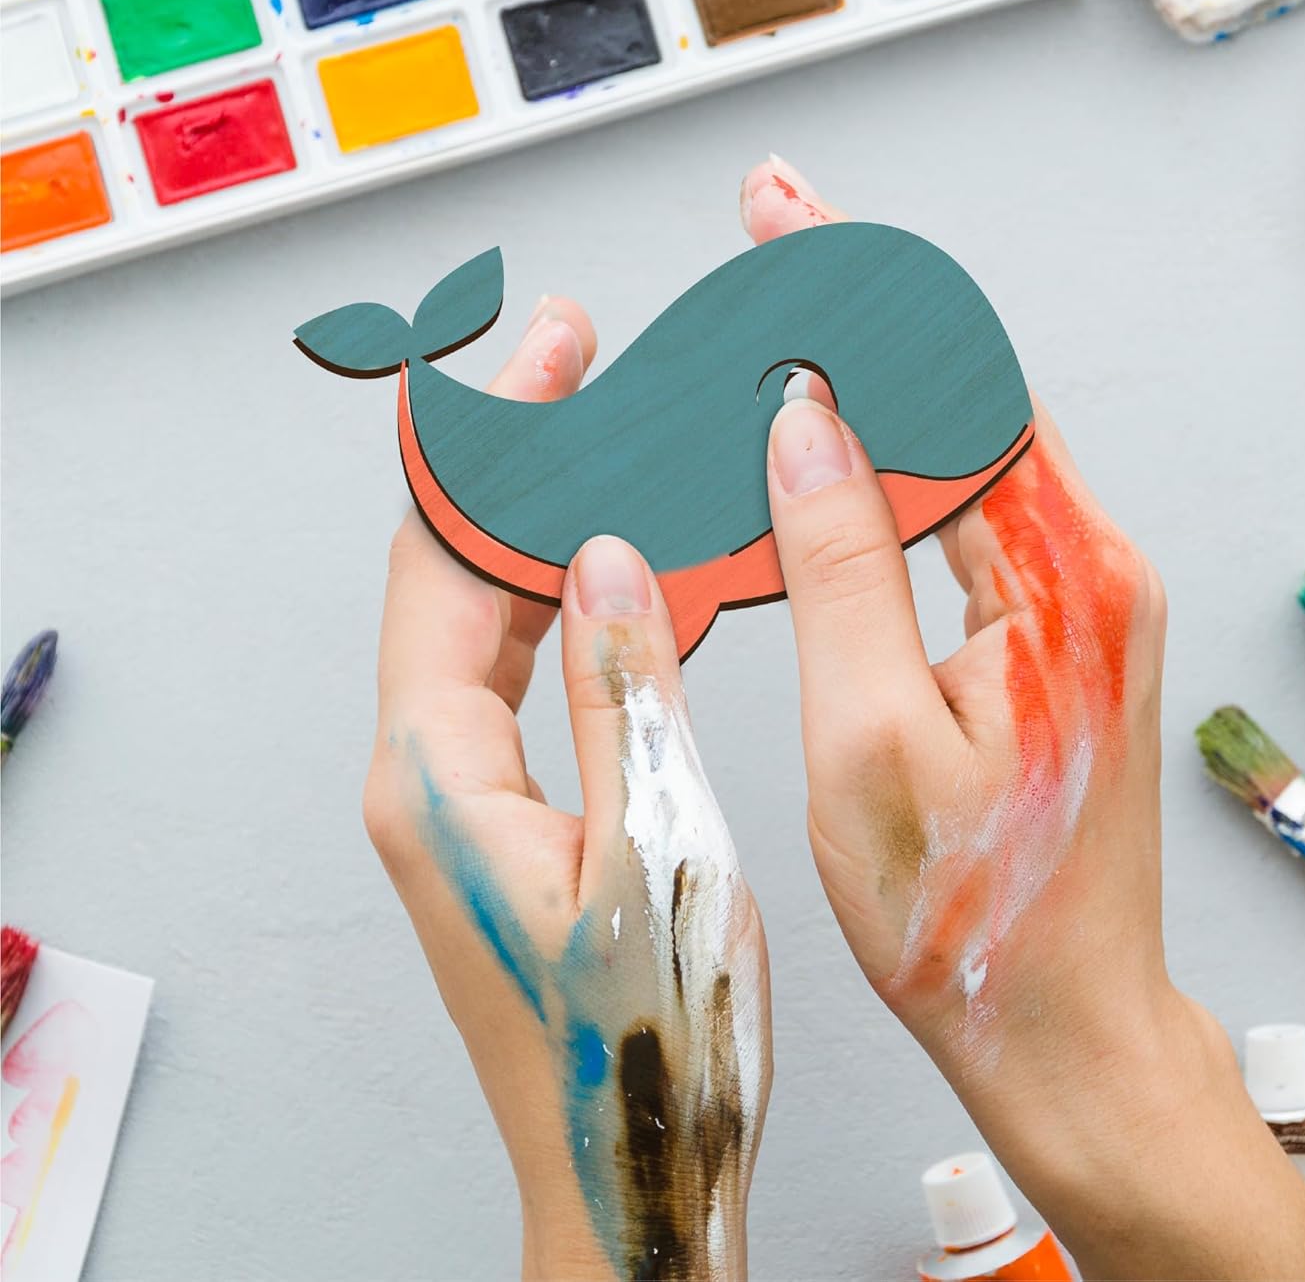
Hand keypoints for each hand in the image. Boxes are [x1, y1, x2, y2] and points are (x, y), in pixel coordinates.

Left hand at [364, 302, 770, 1280]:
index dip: (495, 444)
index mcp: (434, 775)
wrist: (633, 1174)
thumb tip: (603, 560)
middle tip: (581, 373)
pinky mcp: (495, 824)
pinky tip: (623, 580)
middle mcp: (421, 781)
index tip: (549, 356)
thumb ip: (622, 688)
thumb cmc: (649, 1040)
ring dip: (537, 533)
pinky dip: (561, 610)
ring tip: (605, 450)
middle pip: (446, 577)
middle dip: (512, 465)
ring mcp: (452, 804)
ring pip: (479, 624)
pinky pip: (512, 679)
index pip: (440, 559)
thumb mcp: (657, 842)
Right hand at [741, 157, 1304, 1280]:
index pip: (952, 385)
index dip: (859, 287)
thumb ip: (838, 566)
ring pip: (966, 448)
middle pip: (967, 393)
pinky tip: (833, 442)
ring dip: (874, 381)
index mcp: (1063, 583)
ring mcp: (1081, 603)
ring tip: (786, 320)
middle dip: (863, 307)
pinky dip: (894, 463)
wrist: (1061, 1025)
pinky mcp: (1057, 636)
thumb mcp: (868, 738)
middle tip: (776, 236)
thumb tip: (804, 423)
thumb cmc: (968, 912)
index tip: (785, 214)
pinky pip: (969, 514)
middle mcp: (1092, 572)